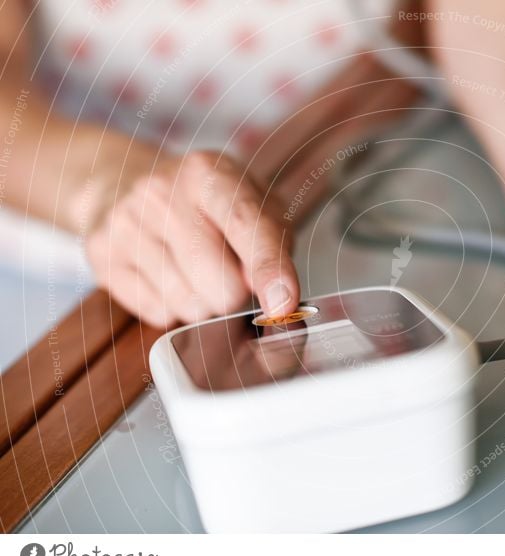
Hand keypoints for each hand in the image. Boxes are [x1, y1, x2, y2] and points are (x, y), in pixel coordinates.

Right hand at [86, 151, 299, 327]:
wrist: (123, 180)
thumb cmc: (205, 201)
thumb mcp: (252, 203)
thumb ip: (272, 243)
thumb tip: (271, 292)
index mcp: (209, 173)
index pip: (247, 226)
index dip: (270, 269)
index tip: (283, 303)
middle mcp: (161, 193)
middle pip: (221, 283)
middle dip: (235, 292)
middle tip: (228, 271)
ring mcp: (125, 223)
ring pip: (189, 305)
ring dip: (204, 303)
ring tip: (193, 271)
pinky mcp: (101, 254)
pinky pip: (158, 313)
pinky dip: (172, 307)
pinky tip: (165, 275)